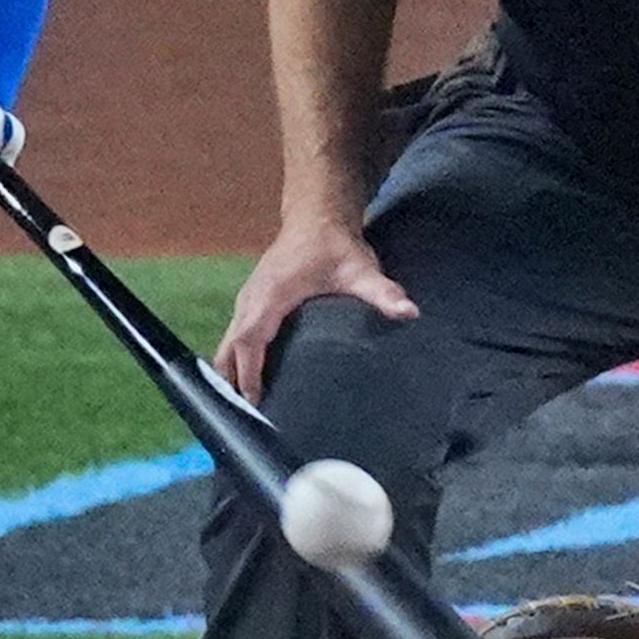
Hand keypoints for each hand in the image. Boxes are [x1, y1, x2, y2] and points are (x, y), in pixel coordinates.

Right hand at [215, 213, 417, 400]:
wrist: (317, 217)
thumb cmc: (335, 245)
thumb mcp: (361, 270)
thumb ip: (382, 292)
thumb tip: (409, 311)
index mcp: (269, 297)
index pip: (249, 342)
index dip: (248, 374)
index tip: (255, 404)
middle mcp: (250, 300)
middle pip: (229, 349)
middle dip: (233, 384)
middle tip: (246, 421)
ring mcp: (247, 299)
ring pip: (229, 344)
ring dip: (231, 375)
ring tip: (244, 412)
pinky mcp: (251, 301)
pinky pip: (235, 336)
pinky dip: (235, 361)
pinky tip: (246, 384)